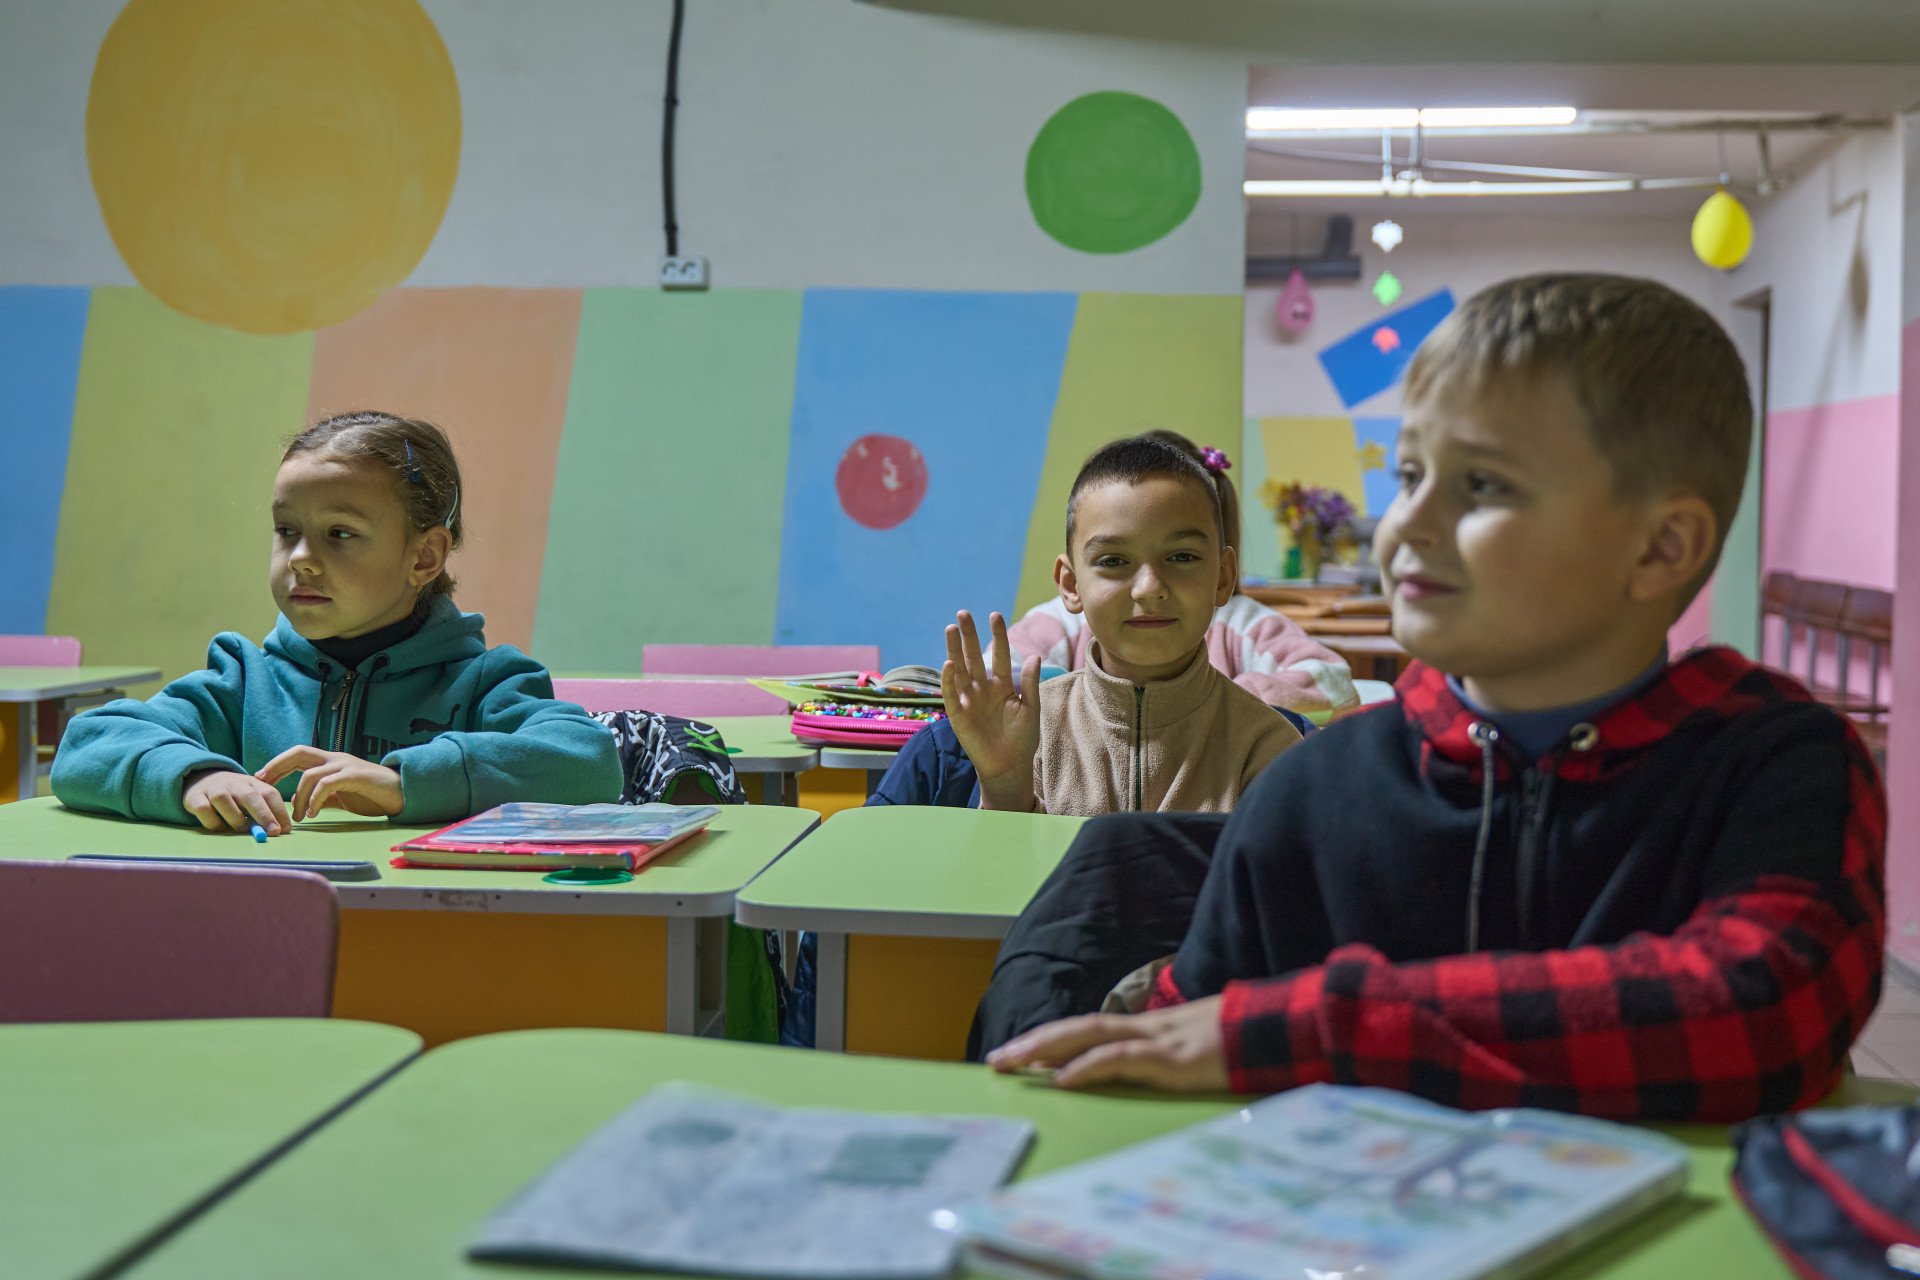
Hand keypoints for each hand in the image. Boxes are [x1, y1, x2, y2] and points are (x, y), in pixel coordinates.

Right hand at [182, 769, 291, 835]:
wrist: (201, 778)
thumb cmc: (233, 794)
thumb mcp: (250, 796)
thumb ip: (263, 810)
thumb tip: (279, 830)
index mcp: (252, 782)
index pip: (270, 793)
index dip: (279, 811)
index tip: (285, 829)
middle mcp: (234, 783)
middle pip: (250, 796)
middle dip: (263, 814)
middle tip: (273, 831)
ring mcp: (213, 789)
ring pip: (224, 801)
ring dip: (236, 818)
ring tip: (243, 830)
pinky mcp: (195, 798)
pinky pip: (204, 810)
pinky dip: (213, 822)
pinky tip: (220, 828)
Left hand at [256, 746, 403, 820]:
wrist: (402, 794)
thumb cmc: (373, 795)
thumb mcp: (342, 796)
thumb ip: (324, 796)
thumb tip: (304, 806)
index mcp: (331, 762)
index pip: (298, 756)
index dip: (278, 764)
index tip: (261, 778)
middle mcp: (336, 759)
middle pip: (299, 753)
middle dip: (277, 766)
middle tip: (263, 783)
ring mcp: (346, 765)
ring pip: (310, 775)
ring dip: (298, 798)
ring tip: (298, 816)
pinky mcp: (355, 776)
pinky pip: (327, 784)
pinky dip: (315, 799)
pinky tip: (312, 813)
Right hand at [941, 610, 1041, 810]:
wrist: (1010, 766)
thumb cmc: (1022, 739)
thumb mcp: (1031, 709)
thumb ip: (1029, 683)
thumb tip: (1033, 656)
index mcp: (1001, 684)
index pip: (998, 654)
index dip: (997, 636)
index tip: (994, 615)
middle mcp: (982, 688)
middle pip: (973, 656)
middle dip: (968, 635)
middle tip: (963, 613)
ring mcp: (968, 699)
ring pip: (959, 669)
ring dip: (954, 650)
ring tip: (951, 628)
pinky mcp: (958, 714)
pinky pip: (951, 694)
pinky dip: (948, 680)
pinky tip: (949, 663)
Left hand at [986, 997, 1230, 1091]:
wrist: (1279, 1032)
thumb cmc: (1239, 1047)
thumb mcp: (1193, 1055)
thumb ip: (1162, 1062)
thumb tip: (1133, 1077)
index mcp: (1148, 1029)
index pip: (1089, 1030)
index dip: (1052, 1041)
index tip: (1019, 1055)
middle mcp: (1145, 1028)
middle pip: (1078, 1028)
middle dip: (1034, 1042)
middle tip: (996, 1059)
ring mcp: (1158, 1039)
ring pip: (1089, 1034)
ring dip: (1046, 1048)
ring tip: (1013, 1063)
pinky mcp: (1172, 1058)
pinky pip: (1122, 1059)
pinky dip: (1089, 1066)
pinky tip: (1063, 1079)